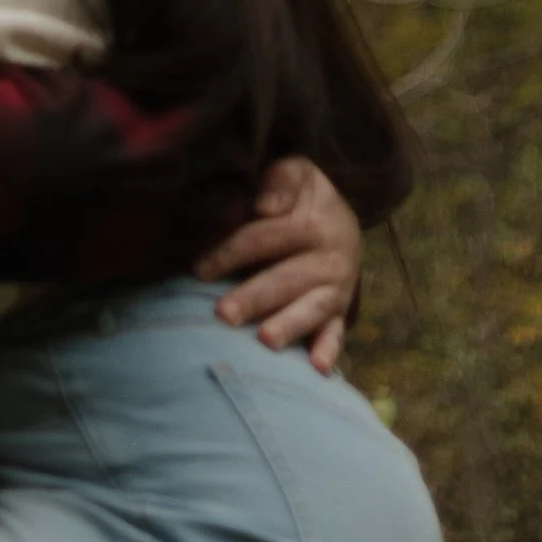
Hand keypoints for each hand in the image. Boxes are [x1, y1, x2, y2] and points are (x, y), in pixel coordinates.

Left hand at [197, 155, 362, 372]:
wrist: (342, 219)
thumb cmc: (304, 197)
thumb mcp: (297, 173)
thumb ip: (280, 181)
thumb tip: (264, 206)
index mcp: (314, 223)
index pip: (263, 239)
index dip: (229, 253)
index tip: (199, 270)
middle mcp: (330, 258)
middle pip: (285, 279)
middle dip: (254, 297)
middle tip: (223, 315)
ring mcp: (337, 288)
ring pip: (312, 309)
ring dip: (289, 325)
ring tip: (265, 340)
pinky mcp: (341, 311)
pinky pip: (337, 333)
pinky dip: (328, 351)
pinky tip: (316, 369)